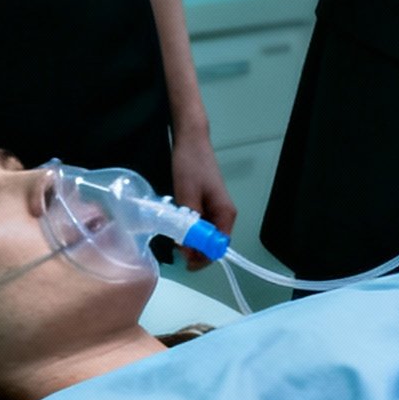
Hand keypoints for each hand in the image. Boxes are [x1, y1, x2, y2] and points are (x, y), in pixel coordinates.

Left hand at [169, 127, 236, 265]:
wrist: (191, 141)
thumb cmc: (190, 166)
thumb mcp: (187, 196)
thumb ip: (189, 224)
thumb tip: (188, 250)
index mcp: (226, 214)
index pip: (219, 247)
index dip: (202, 257)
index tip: (182, 258)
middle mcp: (225, 214)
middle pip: (213, 244)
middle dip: (195, 250)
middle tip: (174, 247)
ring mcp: (216, 209)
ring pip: (205, 235)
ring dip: (190, 239)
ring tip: (173, 234)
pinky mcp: (208, 205)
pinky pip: (201, 225)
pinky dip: (189, 228)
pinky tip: (176, 223)